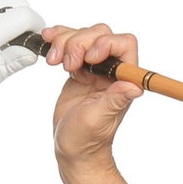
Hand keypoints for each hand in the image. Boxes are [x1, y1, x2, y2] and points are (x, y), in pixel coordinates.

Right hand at [41, 24, 139, 181]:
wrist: (71, 149)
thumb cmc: (86, 140)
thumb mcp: (98, 120)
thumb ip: (114, 101)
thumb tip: (135, 87)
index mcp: (123, 81)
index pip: (124, 44)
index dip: (105, 44)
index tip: (89, 59)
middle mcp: (111, 72)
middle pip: (100, 34)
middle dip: (79, 42)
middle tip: (68, 64)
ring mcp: (94, 69)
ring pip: (83, 35)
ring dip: (64, 42)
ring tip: (54, 61)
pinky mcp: (78, 69)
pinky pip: (69, 44)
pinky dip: (57, 40)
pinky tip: (48, 44)